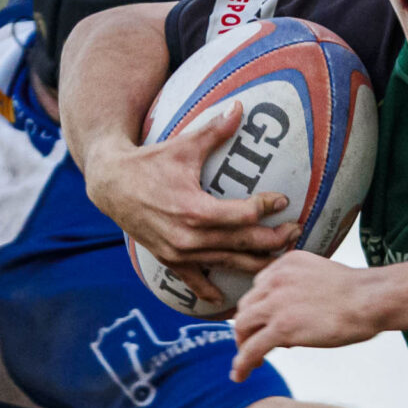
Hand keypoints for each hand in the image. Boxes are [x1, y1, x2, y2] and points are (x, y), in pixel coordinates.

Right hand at [82, 102, 296, 307]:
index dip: (268, 206)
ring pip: (228, 264)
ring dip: (257, 263)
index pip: (245, 214)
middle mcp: (189, 238)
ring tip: (281, 258)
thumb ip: (214, 131)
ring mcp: (180, 253)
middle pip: (244, 244)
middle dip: (275, 239)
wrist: (110, 185)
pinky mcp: (170, 260)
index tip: (284, 199)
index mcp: (196, 210)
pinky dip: (211, 289)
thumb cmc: (148, 163)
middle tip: (296, 231)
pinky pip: (195, 281)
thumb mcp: (182, 146)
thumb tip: (239, 107)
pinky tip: (225, 299)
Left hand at [229, 252, 389, 379]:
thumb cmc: (359, 294)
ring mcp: (276, 303)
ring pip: (243, 327)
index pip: (259, 288)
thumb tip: (297, 317)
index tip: (266, 324)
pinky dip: (242, 363)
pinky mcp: (281, 327)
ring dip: (242, 345)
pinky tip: (241, 375)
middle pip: (246, 307)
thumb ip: (304, 289)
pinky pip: (252, 348)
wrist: (371, 299)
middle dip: (247, 328)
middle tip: (254, 345)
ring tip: (248, 362)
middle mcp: (275, 279)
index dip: (261, 309)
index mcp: (286, 264)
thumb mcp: (323, 277)